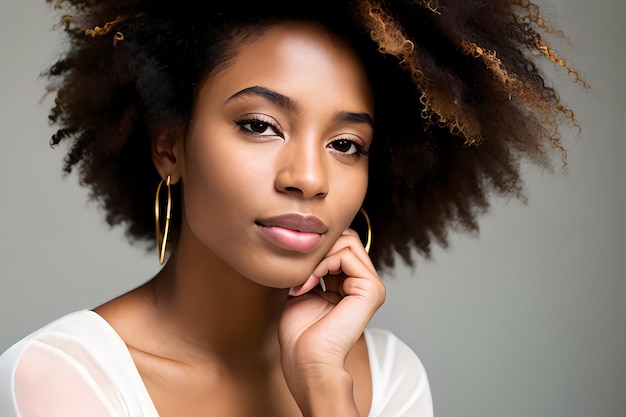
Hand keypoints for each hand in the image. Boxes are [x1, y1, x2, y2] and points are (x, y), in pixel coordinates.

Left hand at [279, 229, 385, 414]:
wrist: (306, 361)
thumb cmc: (300, 335)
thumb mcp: (304, 290)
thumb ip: (313, 267)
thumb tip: (309, 242)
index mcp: (351, 285)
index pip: (340, 244)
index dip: (315, 251)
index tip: (294, 275)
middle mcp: (364, 283)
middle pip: (346, 238)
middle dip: (318, 249)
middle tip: (299, 274)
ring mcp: (371, 286)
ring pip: (347, 241)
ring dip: (318, 258)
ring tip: (303, 282)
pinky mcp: (371, 289)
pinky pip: (346, 255)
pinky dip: (322, 264)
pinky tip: (309, 285)